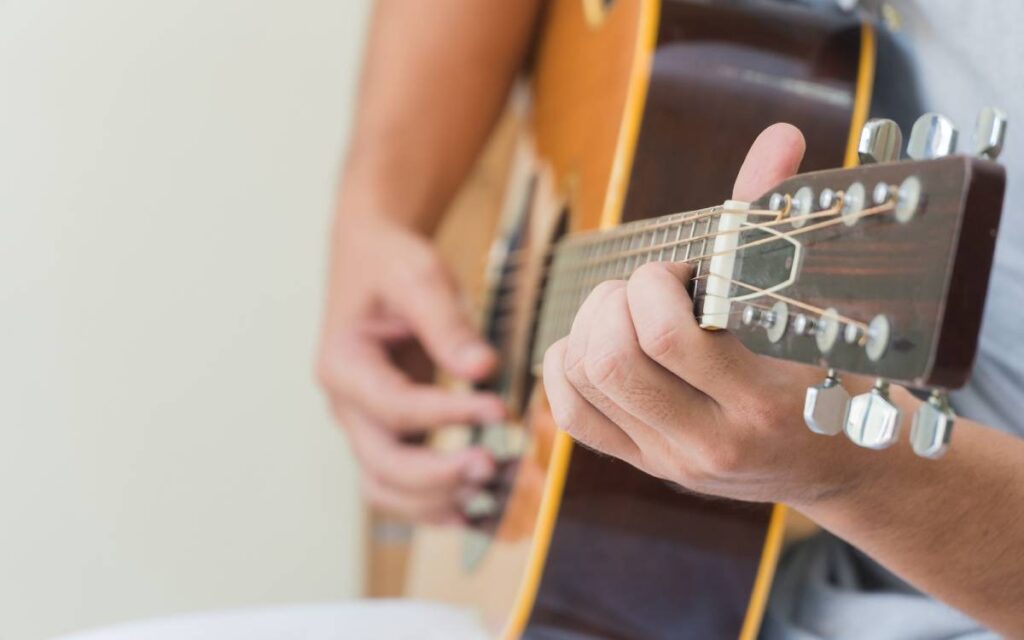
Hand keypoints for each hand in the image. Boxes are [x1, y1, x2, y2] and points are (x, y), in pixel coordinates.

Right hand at [317, 212, 504, 523]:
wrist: (373, 262)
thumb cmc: (391, 265)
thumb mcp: (418, 278)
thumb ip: (447, 325)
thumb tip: (483, 369)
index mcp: (343, 364)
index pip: (393, 406)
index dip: (446, 415)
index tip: (499, 408)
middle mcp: (347, 406)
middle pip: (382, 465)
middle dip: (438, 474)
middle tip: (494, 466)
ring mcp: (364, 426)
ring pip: (386, 489)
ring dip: (436, 500)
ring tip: (493, 489)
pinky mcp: (388, 434)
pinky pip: (402, 486)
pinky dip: (435, 503)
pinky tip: (479, 509)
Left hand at [542, 124, 901, 506]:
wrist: (843, 465)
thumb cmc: (836, 370)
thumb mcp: (819, 305)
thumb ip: (781, 219)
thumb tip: (780, 135)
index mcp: (761, 402)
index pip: (664, 335)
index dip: (657, 280)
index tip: (688, 269)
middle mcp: (709, 442)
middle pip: (610, 360)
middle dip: (618, 300)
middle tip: (652, 286)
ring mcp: (670, 459)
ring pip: (584, 381)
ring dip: (592, 323)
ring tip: (632, 308)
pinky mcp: (644, 463)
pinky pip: (572, 413)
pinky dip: (568, 362)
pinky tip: (603, 338)